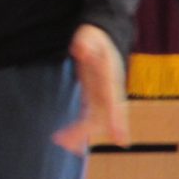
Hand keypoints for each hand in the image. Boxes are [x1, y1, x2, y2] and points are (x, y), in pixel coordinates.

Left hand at [54, 24, 127, 151]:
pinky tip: (63, 138)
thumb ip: (85, 42)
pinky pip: (87, 118)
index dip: (117, 121)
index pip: (115, 102)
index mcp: (111, 78)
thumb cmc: (96, 37)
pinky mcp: (94, 99)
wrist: (104, 38)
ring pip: (94, 121)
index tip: (119, 140)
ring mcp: (103, 97)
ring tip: (59, 142)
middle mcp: (110, 92)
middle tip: (64, 142)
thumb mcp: (90, 36)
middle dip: (86, 131)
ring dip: (79, 133)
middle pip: (102, 117)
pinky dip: (77, 129)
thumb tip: (80, 50)